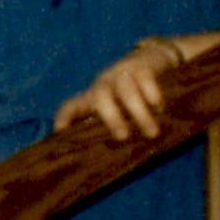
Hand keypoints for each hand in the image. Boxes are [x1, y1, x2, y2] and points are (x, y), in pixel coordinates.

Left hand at [53, 38, 183, 140]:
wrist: (153, 59)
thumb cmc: (132, 93)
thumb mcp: (118, 107)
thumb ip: (114, 125)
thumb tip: (111, 159)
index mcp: (94, 97)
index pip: (73, 105)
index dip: (65, 117)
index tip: (60, 132)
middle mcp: (105, 84)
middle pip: (101, 98)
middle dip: (112, 118)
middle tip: (123, 137)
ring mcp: (123, 73)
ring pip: (127, 91)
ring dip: (139, 113)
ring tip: (152, 133)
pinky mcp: (143, 66)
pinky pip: (145, 78)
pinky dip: (152, 94)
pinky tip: (159, 107)